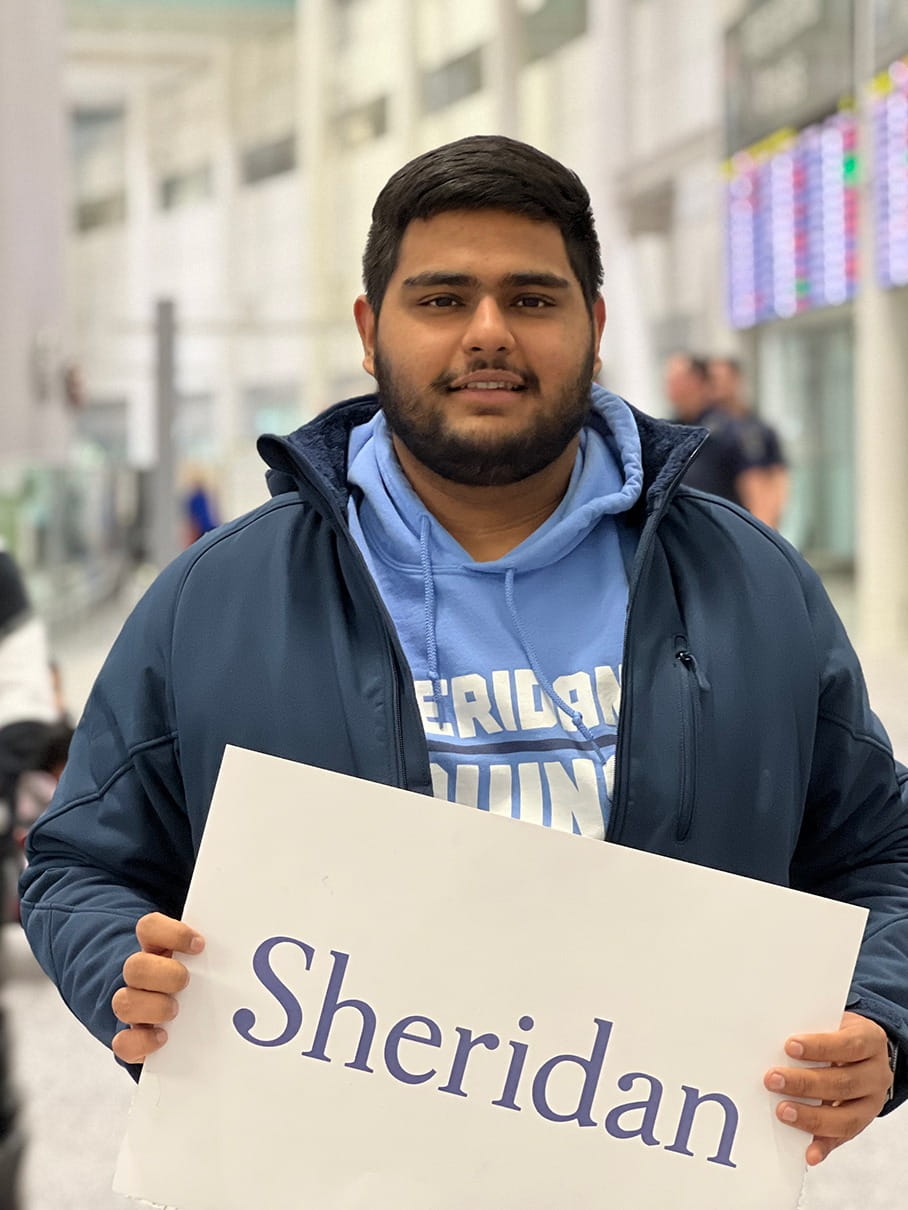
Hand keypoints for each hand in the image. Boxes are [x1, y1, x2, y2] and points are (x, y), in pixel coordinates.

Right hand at [111, 912, 204, 1063]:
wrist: (185, 1016)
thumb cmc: (203, 979)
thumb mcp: (208, 960)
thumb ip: (217, 952)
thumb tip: (255, 945)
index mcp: (157, 949)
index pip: (149, 927)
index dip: (171, 934)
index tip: (200, 945)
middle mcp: (142, 977)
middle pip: (134, 966)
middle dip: (164, 975)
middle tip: (187, 981)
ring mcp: (134, 1007)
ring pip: (123, 1002)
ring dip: (152, 1007)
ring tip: (177, 1011)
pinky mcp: (133, 1038)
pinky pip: (123, 1043)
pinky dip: (141, 1041)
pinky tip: (164, 1037)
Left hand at [763, 1011, 890, 1165]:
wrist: (863, 1049)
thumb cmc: (837, 1034)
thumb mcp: (831, 1022)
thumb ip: (811, 1032)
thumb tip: (771, 1042)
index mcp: (870, 1041)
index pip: (848, 1045)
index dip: (819, 1047)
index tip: (789, 1046)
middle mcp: (876, 1074)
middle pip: (843, 1083)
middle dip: (805, 1084)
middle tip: (773, 1080)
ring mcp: (872, 1102)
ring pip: (846, 1116)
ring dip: (811, 1117)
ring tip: (782, 1111)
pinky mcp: (862, 1123)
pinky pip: (843, 1138)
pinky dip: (824, 1146)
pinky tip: (808, 1152)